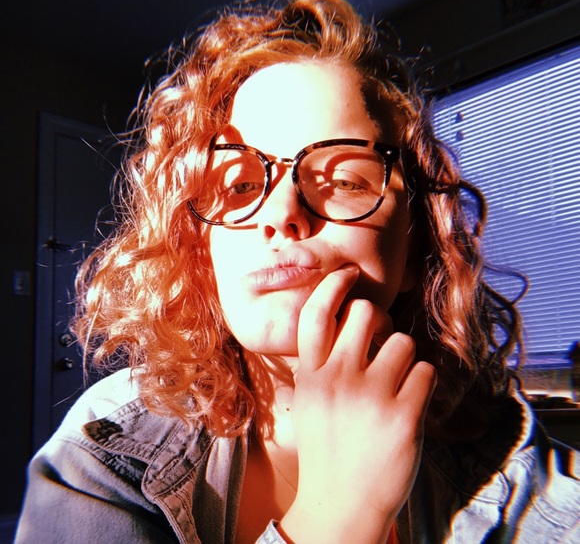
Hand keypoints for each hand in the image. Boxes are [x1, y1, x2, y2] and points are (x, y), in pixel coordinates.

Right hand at [279, 265, 436, 543]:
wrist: (340, 506)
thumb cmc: (327, 450)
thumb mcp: (311, 403)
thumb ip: (322, 366)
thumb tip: (347, 327)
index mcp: (311, 375)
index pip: (316, 314)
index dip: (333, 285)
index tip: (348, 272)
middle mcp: (338, 378)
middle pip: (365, 313)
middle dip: (378, 320)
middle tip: (382, 338)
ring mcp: (371, 396)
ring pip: (402, 341)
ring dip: (405, 357)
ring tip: (397, 382)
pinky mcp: (403, 415)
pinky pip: (426, 371)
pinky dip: (423, 382)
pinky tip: (411, 402)